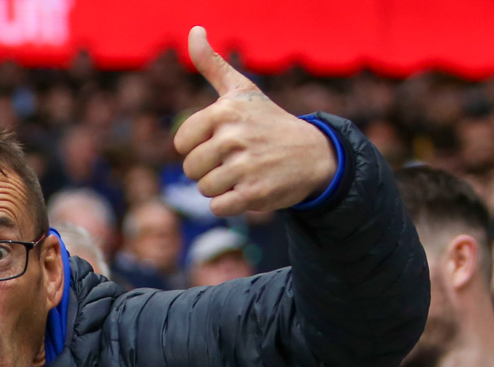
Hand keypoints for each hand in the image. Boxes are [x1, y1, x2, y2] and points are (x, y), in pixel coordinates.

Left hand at [173, 27, 337, 215]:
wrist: (312, 154)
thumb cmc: (268, 121)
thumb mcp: (241, 90)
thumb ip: (212, 64)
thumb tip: (194, 30)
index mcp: (225, 111)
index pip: (182, 143)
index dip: (197, 147)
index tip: (220, 142)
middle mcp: (234, 137)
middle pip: (191, 169)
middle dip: (208, 170)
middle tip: (236, 160)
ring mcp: (245, 166)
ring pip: (204, 189)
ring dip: (220, 188)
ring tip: (244, 174)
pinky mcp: (254, 194)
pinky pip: (218, 208)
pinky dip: (229, 204)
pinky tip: (249, 190)